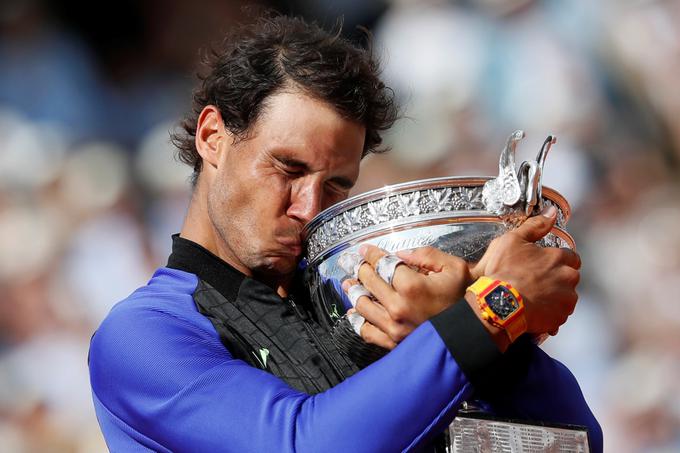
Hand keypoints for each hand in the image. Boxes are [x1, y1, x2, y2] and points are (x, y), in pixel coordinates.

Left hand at [342, 244, 471, 348]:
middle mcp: (398, 307)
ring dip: (354, 291)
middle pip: (368, 281)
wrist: (475, 332)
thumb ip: (425, 255)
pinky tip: (354, 312)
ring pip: (362, 305)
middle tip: (354, 263)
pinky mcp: (394, 343)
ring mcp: (394, 328)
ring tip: (350, 283)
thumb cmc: (466, 299)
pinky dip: (358, 320)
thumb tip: (401, 255)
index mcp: (412, 286)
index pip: (382, 264)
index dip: (370, 254)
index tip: (364, 250)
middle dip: (360, 269)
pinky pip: (367, 331)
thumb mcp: (453, 267)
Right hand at [470, 206, 580, 334]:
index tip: (544, 265)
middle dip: (558, 279)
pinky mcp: (559, 318)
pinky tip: (534, 310)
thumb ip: (535, 226)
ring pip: (566, 297)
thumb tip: (551, 212)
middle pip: (570, 277)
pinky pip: (559, 315)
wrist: (497, 304)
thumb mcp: (512, 241)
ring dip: (555, 297)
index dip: (557, 260)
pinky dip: (550, 313)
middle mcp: (568, 278)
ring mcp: (565, 300)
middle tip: (536, 282)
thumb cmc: (503, 271)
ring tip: (533, 298)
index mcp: (559, 258)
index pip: (571, 257)